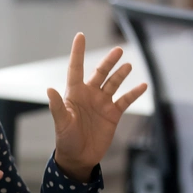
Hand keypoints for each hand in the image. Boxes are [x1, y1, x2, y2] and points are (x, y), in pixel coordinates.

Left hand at [47, 33, 147, 180]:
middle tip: (118, 50)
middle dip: (109, 61)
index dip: (78, 52)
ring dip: (121, 74)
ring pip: (113, 83)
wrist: (79, 157)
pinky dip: (134, 93)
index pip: (76, 68)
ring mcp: (102, 103)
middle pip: (100, 73)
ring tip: (128, 65)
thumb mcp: (61, 123)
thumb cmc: (66, 139)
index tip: (80, 35)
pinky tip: (143, 86)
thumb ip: (57, 106)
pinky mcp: (113, 114)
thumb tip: (50, 89)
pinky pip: (125, 100)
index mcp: (74, 93)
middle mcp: (89, 94)